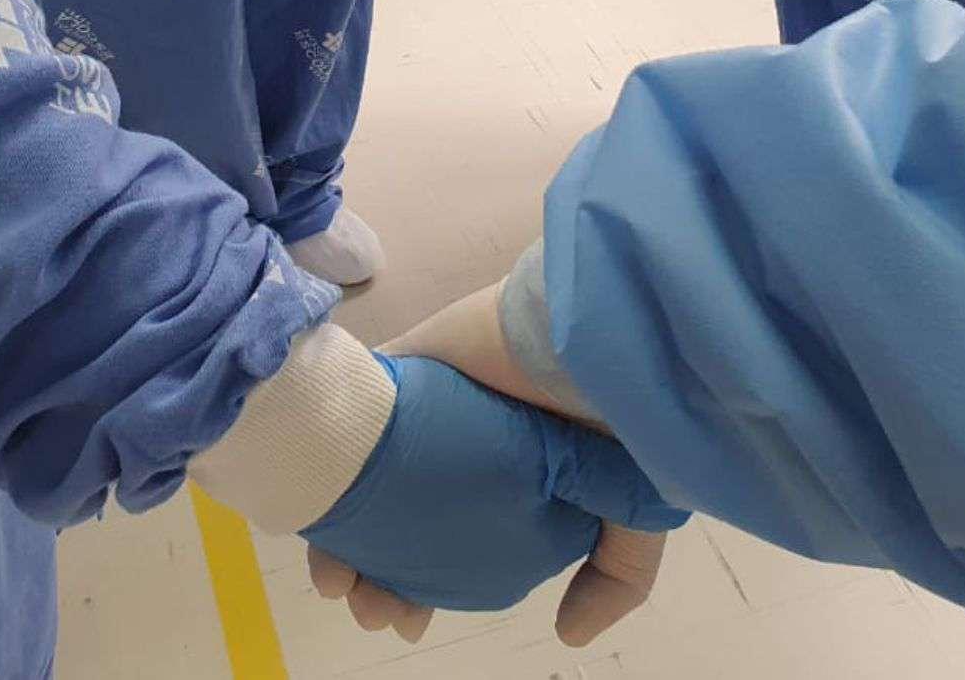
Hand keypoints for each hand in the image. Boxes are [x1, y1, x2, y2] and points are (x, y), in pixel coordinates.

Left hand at [304, 355, 683, 645]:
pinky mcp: (397, 371)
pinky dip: (321, 476)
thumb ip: (619, 572)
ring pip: (365, 486)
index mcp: (519, 481)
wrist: (581, 329)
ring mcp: (428, 410)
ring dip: (345, 545)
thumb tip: (569, 634)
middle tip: (375, 613)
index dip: (432, 591)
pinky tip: (322, 533)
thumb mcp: (642, 504)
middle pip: (403, 526)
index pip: (462, 546)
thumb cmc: (615, 414)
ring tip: (344, 588)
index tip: (413, 623)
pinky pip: (341, 426)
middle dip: (381, 579)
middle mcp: (467, 450)